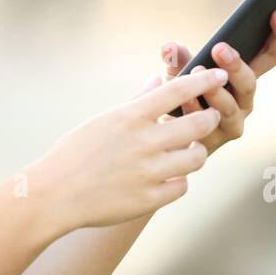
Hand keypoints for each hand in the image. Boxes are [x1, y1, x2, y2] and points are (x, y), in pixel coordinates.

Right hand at [29, 68, 231, 231]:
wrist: (55, 195)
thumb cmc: (75, 152)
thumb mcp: (104, 120)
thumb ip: (137, 101)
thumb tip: (158, 78)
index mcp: (130, 117)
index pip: (178, 90)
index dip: (205, 80)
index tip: (220, 75)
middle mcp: (143, 142)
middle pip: (198, 124)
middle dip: (210, 117)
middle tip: (210, 116)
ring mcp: (148, 172)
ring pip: (197, 157)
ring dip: (198, 151)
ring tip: (190, 149)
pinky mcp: (149, 199)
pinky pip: (182, 186)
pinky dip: (180, 179)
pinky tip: (171, 175)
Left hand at [143, 9, 275, 155]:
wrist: (169, 134)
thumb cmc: (182, 96)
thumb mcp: (181, 72)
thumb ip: (179, 59)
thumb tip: (170, 46)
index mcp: (244, 78)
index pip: (272, 55)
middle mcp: (244, 100)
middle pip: (250, 82)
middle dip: (236, 65)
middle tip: (220, 49)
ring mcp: (232, 122)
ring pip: (232, 106)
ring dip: (216, 90)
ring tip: (198, 72)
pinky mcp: (216, 141)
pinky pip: (209, 125)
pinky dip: (196, 110)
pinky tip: (185, 101)